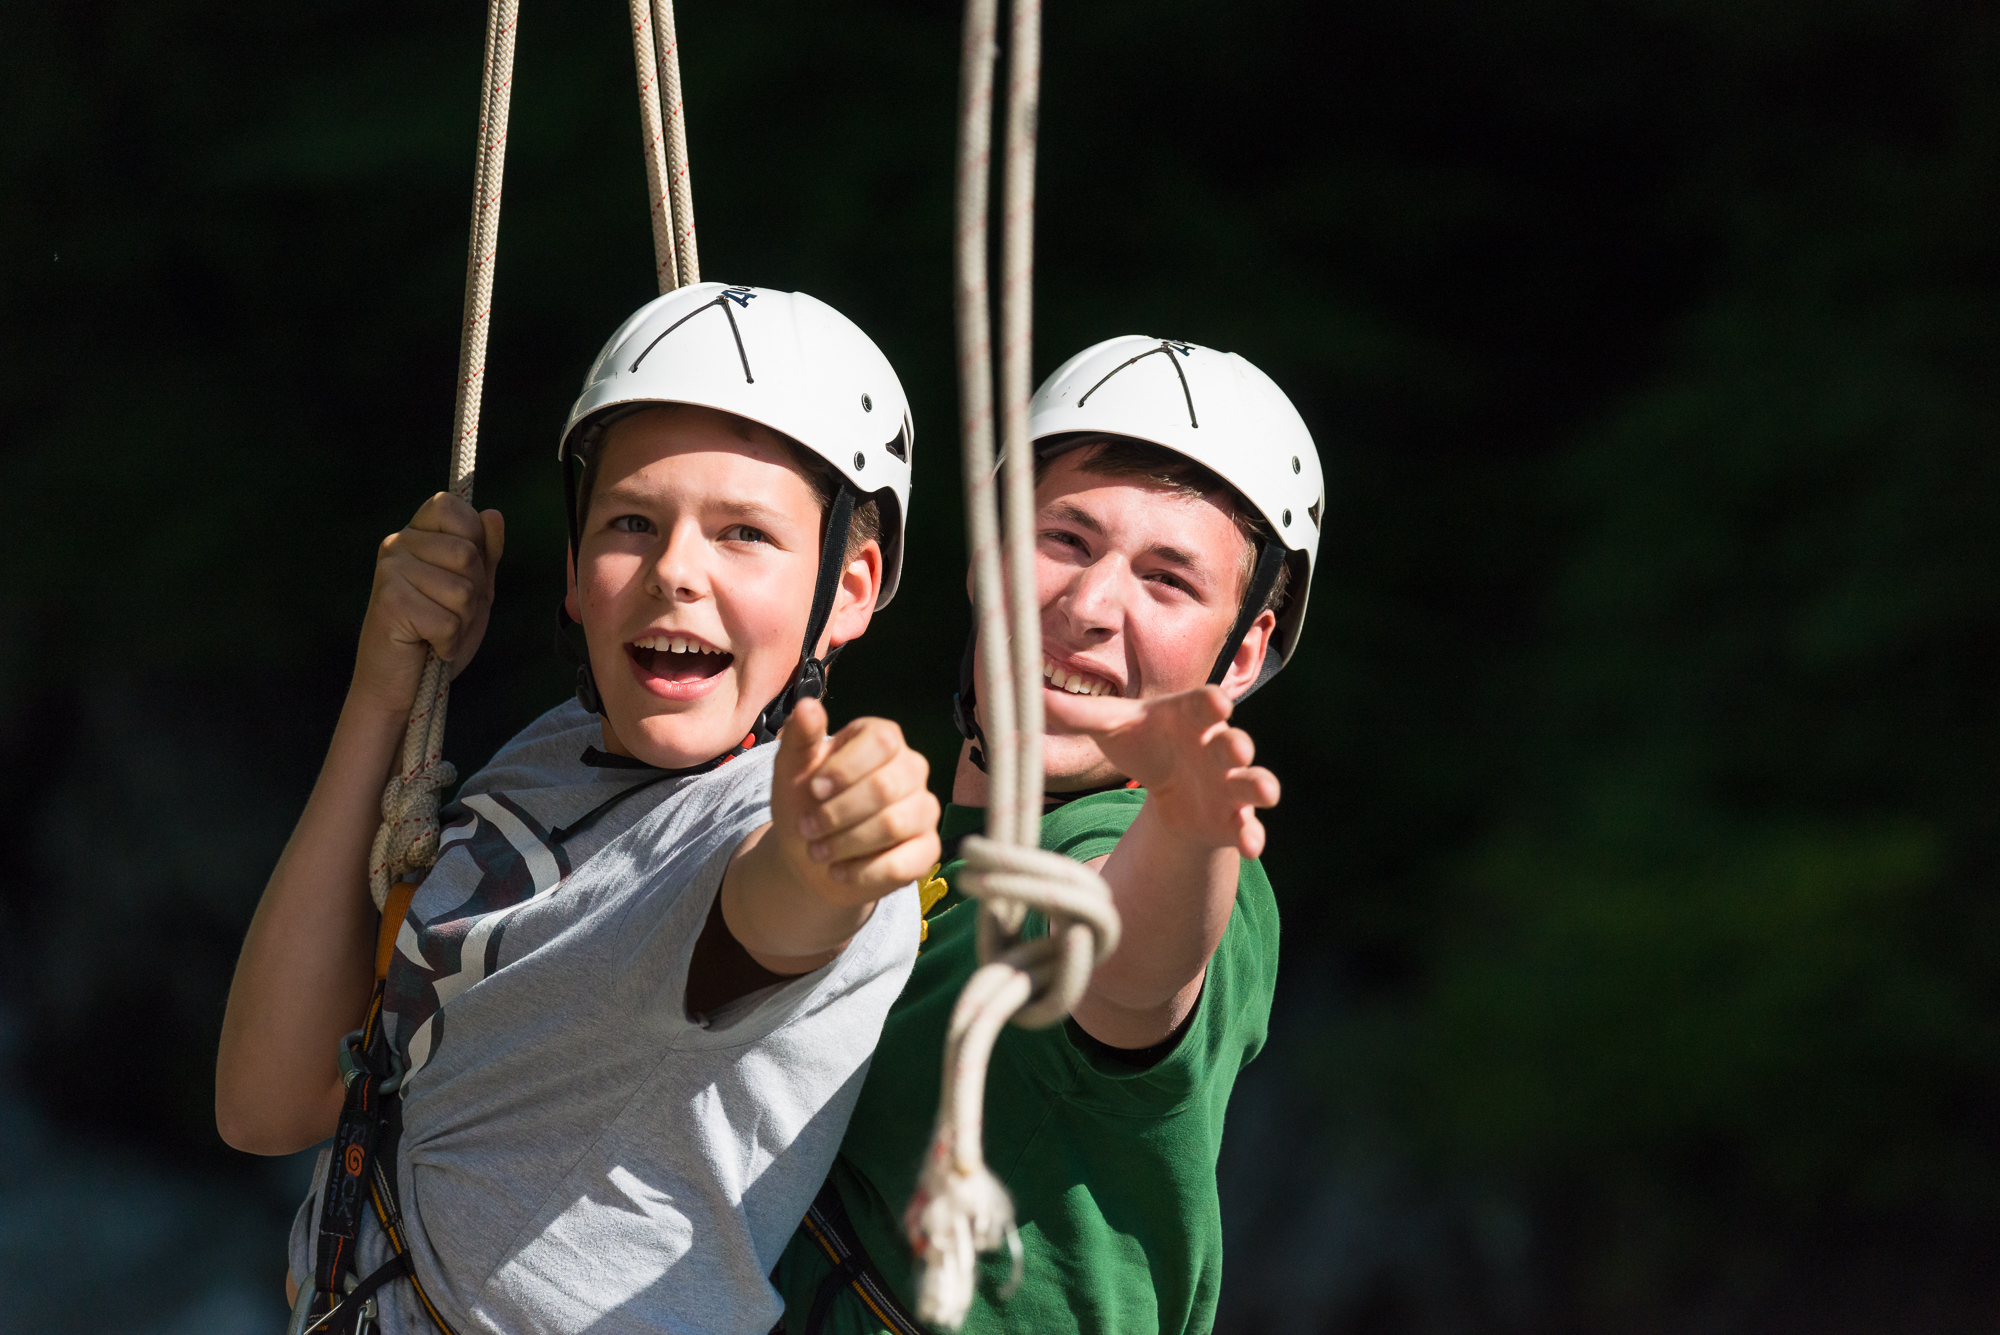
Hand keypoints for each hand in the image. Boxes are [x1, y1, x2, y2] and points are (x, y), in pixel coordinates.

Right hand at [353, 492, 505, 715]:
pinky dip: (448, 642)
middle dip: (473, 593)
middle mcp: (396, 544)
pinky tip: (430, 646)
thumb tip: (493, 514)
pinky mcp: (390, 604)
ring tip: (437, 631)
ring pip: (462, 590)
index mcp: (415, 534)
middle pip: (467, 553)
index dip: (472, 539)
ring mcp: (389, 572)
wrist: (400, 686)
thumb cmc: (437, 635)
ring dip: (461, 621)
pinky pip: (448, 621)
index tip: (461, 573)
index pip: (450, 504)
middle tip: (447, 612)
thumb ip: (485, 554)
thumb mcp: (473, 591)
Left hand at [770, 698, 940, 904]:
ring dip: (846, 843)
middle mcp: (911, 769)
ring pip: (894, 825)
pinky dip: (863, 872)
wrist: (811, 855)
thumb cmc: (805, 802)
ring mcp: (924, 809)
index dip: (846, 768)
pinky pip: (904, 863)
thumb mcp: (792, 767)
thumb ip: (799, 736)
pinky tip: (839, 871)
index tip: (814, 789)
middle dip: (837, 813)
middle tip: (807, 828)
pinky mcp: (926, 849)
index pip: (882, 742)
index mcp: (882, 739)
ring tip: (818, 851)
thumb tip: (808, 705)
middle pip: (885, 787)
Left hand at [1043, 685, 1278, 858]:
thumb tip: (1031, 698)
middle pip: (1233, 742)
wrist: (1167, 787)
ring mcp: (1229, 784)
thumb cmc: (1144, 743)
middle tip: (1235, 746)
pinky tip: (1251, 847)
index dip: (1210, 703)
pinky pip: (1248, 827)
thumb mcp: (1111, 727)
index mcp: (1191, 717)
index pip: (1204, 704)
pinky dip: (1253, 836)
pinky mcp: (1232, 819)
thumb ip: (1079, 715)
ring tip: (1266, 791)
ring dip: (1259, 785)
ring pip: (1252, 782)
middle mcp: (1217, 747)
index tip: (1215, 702)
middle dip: (1237, 744)